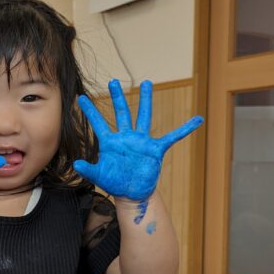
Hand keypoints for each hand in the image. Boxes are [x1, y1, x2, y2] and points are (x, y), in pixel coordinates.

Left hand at [74, 80, 203, 200]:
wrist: (131, 193)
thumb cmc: (114, 183)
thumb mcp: (99, 176)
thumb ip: (88, 169)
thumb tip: (76, 164)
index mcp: (110, 142)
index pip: (98, 123)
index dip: (90, 111)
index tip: (81, 98)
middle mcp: (126, 137)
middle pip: (121, 112)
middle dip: (117, 97)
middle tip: (113, 81)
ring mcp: (141, 141)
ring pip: (144, 116)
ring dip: (145, 100)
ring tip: (147, 83)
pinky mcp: (155, 149)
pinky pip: (172, 137)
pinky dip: (184, 129)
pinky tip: (197, 120)